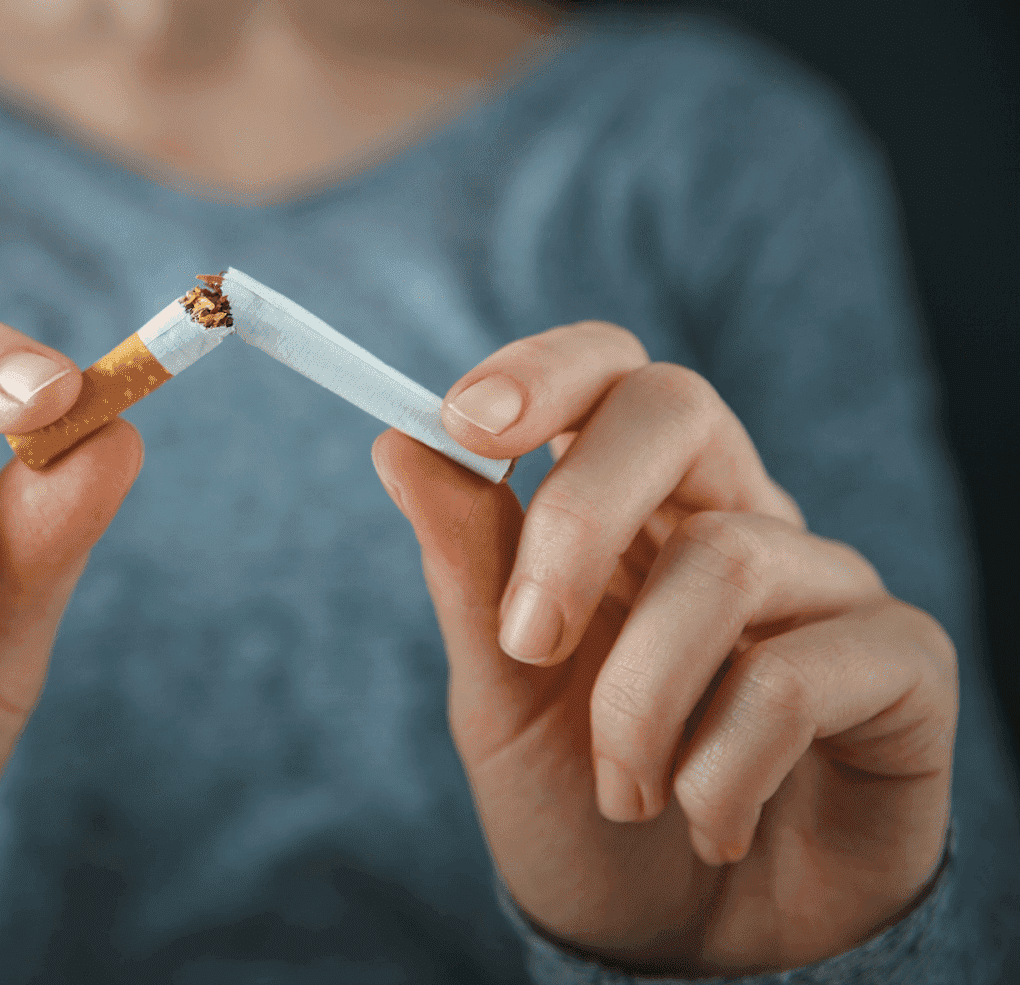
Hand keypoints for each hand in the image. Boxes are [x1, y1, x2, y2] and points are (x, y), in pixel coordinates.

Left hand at [371, 321, 955, 974]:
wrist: (678, 952)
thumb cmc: (585, 811)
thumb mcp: (501, 698)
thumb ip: (466, 572)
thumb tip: (396, 442)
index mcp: (631, 511)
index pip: (608, 373)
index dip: (542, 370)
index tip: (463, 422)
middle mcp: (733, 521)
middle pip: (675, 408)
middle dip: (575, 520)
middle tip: (529, 646)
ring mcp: (823, 587)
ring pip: (723, 560)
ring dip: (637, 701)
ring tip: (624, 792)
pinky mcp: (900, 666)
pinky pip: (800, 674)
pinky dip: (720, 767)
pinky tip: (707, 821)